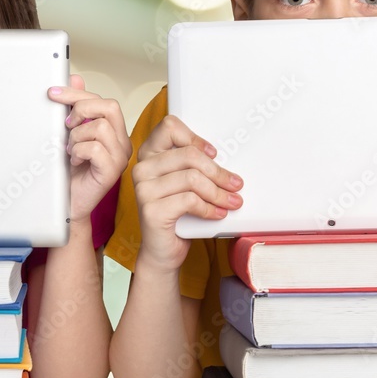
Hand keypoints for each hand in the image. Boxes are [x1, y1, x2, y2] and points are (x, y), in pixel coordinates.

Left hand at [47, 75, 131, 223]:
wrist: (69, 204)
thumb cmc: (71, 173)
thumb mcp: (70, 135)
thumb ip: (75, 109)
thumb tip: (74, 79)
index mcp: (115, 132)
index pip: (104, 101)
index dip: (77, 94)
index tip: (53, 93)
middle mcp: (122, 143)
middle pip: (110, 107)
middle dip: (81, 110)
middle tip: (66, 126)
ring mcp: (120, 158)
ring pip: (101, 127)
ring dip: (77, 136)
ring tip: (71, 150)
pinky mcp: (112, 171)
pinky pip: (96, 148)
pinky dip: (79, 151)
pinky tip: (74, 160)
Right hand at [132, 115, 242, 271]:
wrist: (162, 251)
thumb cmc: (176, 214)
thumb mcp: (185, 184)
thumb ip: (194, 166)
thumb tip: (227, 159)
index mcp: (149, 155)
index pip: (169, 127)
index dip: (195, 138)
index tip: (213, 154)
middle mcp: (142, 168)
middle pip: (189, 154)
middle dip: (218, 171)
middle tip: (235, 184)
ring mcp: (143, 189)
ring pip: (192, 178)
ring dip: (218, 192)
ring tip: (231, 202)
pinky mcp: (151, 210)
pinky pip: (190, 200)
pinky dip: (209, 208)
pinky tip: (217, 214)